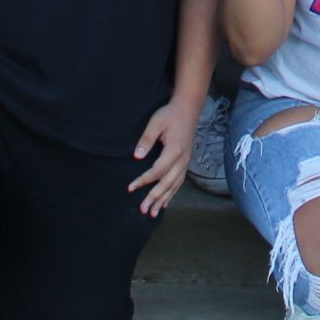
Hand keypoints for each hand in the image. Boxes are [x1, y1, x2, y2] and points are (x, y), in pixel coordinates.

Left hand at [129, 100, 195, 216]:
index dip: (143, 180)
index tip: (130, 188)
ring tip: (152, 213)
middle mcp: (182, 159)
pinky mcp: (186, 161)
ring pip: (175, 185)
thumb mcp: (156, 123)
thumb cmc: (171, 114)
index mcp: (175, 150)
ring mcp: (186, 161)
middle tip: (142, 210)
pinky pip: (179, 181)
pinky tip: (165, 202)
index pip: (157, 170)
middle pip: (167, 183)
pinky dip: (172, 193)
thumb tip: (137, 156)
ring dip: (164, 199)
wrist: (189, 107)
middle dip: (154, 197)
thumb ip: (146, 140)